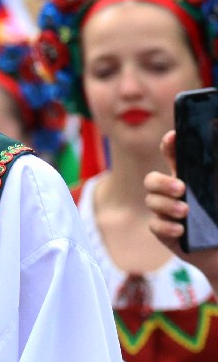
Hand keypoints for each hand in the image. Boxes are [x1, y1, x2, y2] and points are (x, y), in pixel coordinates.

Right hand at [146, 131, 217, 286]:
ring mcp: (166, 213)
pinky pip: (155, 226)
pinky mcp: (164, 233)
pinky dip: (166, 226)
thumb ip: (217, 171)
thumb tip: (217, 129)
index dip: (168, 145)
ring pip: (151, 202)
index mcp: (189, 178)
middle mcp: (174, 194)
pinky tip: (181, 229)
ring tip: (185, 212)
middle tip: (181, 189)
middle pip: (152, 180)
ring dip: (166, 205)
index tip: (172, 138)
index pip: (173, 156)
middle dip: (161, 182)